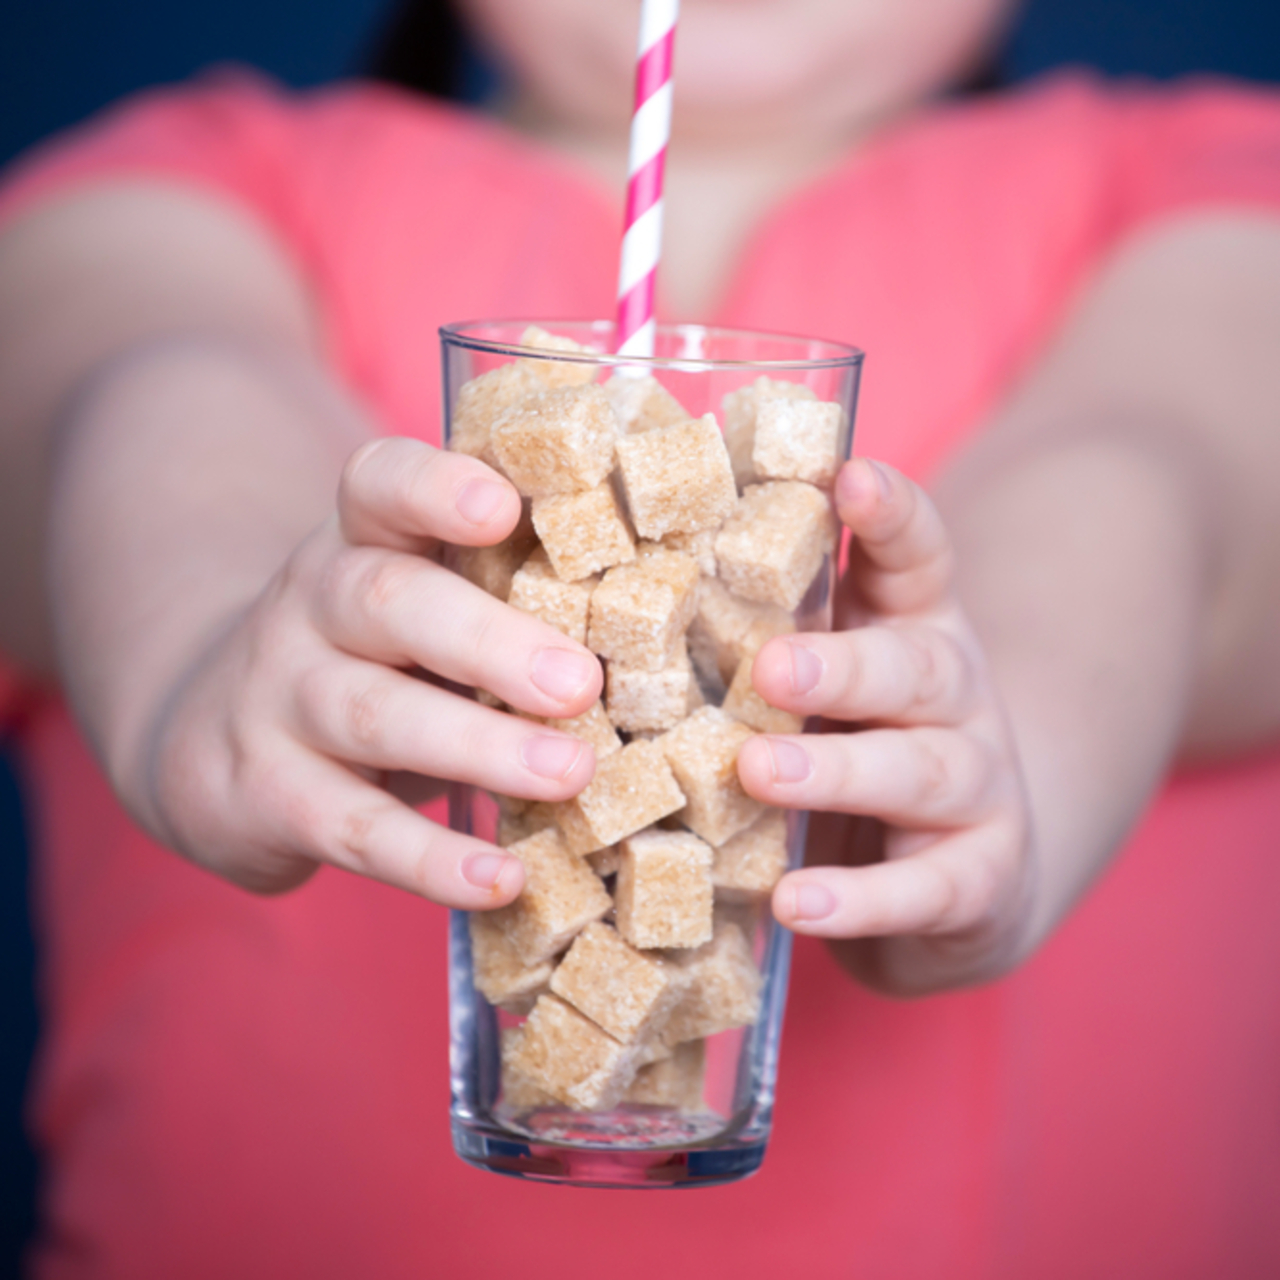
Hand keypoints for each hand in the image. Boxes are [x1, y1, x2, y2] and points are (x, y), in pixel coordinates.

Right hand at [135, 438, 602, 906]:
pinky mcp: (264, 794)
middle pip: (387, 602)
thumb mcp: (414, 606)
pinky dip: (429, 860)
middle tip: (578, 682)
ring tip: (571, 774)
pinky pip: (351, 827)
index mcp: (362, 541)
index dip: (436, 489)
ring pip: (373, 714)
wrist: (211, 733)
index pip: (380, 485)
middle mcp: (310, 605)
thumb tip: (657, 621)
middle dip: (488, 641)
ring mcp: (277, 698)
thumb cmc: (369, 658)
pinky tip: (501, 878)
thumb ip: (499, 594)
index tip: (503, 508)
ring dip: (480, 747)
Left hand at [737, 458, 1036, 993]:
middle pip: (915, 666)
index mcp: (912, 629)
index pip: (918, 556)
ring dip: (836, 773)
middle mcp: (955, 696)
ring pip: (918, 770)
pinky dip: (858, 898)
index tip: (849, 475)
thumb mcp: (829, 677)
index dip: (891, 514)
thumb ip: (768, 630)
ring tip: (758, 776)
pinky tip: (796, 903)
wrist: (975, 869)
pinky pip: (924, 889)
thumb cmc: (861, 748)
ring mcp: (979, 786)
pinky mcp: (980, 878)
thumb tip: (629, 570)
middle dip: (843, 666)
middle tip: (769, 669)